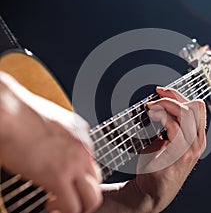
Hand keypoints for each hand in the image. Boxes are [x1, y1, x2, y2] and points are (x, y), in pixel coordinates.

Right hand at [0, 72, 101, 212]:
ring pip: (92, 198)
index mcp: (83, 135)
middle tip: (67, 198)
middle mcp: (84, 150)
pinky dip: (64, 211)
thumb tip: (55, 148)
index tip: (67, 181)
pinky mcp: (59, 177)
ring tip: (59, 205)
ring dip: (79, 207)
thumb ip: (60, 137)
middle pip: (97, 182)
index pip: (91, 164)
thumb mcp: (52, 123)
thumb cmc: (22, 114)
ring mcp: (75, 164)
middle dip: (84, 194)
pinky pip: (72, 206)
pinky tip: (50, 205)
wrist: (10, 111)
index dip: (79, 177)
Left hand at [97, 86, 205, 212]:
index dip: (180, 95)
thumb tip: (163, 107)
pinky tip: (152, 115)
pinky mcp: (179, 154)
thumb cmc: (157, 165)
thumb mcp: (168, 143)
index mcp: (197, 138)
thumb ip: (172, 127)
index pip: (197, 108)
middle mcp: (198, 142)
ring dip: (166, 104)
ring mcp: (190, 149)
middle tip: (157, 93)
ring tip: (152, 107)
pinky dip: (162, 115)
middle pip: (194, 106)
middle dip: (174, 95)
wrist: (150, 191)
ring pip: (186, 113)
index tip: (163, 91)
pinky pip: (174, 125)